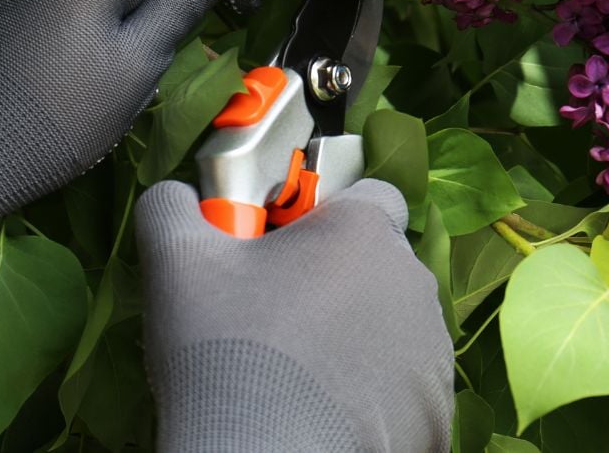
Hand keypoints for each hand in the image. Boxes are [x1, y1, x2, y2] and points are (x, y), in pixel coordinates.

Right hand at [136, 179, 453, 452]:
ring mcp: (431, 353)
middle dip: (339, 281)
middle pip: (380, 266)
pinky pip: (404, 390)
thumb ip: (173, 206)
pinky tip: (324, 411)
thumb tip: (176, 195)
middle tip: (280, 315)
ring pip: (394, 329)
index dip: (329, 215)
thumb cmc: (224, 350)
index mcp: (364, 231)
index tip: (289, 246)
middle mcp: (413, 283)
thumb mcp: (175, 260)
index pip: (371, 196)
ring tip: (298, 372)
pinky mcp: (434, 413)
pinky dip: (373, 398)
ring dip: (359, 339)